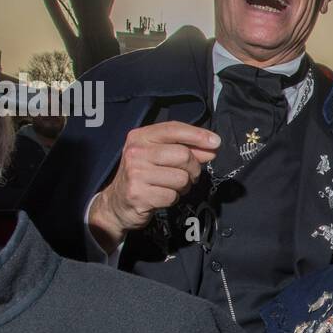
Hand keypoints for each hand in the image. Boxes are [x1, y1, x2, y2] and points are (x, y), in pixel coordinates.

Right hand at [88, 121, 218, 252]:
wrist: (117, 203)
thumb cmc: (143, 176)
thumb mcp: (159, 156)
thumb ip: (185, 149)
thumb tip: (212, 147)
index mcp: (140, 137)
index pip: (173, 129)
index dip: (197, 135)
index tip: (215, 142)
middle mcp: (136, 152)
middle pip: (183, 155)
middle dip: (193, 168)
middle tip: (189, 175)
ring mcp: (135, 173)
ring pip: (181, 178)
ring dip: (184, 186)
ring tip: (172, 186)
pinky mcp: (138, 194)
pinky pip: (172, 196)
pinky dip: (173, 198)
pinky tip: (162, 196)